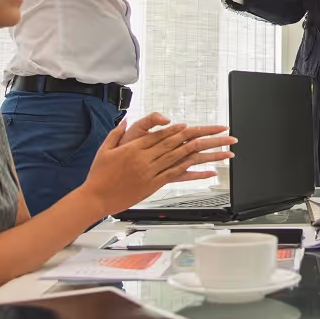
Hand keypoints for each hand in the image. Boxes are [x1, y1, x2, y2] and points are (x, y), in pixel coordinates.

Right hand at [80, 119, 235, 214]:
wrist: (95, 198)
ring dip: (207, 154)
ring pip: (184, 160)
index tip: (193, 126)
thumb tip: (126, 121)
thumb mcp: (105, 148)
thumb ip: (118, 133)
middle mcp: (147, 159)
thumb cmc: (99, 174)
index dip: (178, 130)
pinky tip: (210, 172)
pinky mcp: (155, 185)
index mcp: (136, 147)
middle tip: (221, 132)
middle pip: (180, 144)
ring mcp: (152, 173)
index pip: (162, 135)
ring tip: (225, 151)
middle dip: (204, 137)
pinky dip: (195, 174)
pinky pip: (179, 178)